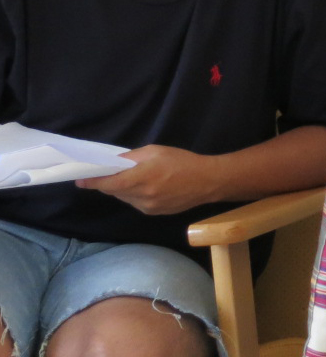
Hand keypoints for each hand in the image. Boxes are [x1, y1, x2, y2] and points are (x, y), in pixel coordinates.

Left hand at [76, 145, 220, 215]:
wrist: (207, 182)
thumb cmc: (182, 161)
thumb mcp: (157, 151)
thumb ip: (133, 157)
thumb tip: (114, 162)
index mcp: (142, 177)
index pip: (109, 183)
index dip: (93, 181)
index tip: (80, 179)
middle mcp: (141, 196)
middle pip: (114, 191)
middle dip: (107, 182)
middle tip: (103, 173)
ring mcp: (146, 207)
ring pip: (124, 197)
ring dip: (121, 188)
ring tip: (130, 177)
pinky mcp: (152, 213)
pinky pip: (134, 203)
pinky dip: (133, 194)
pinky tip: (145, 186)